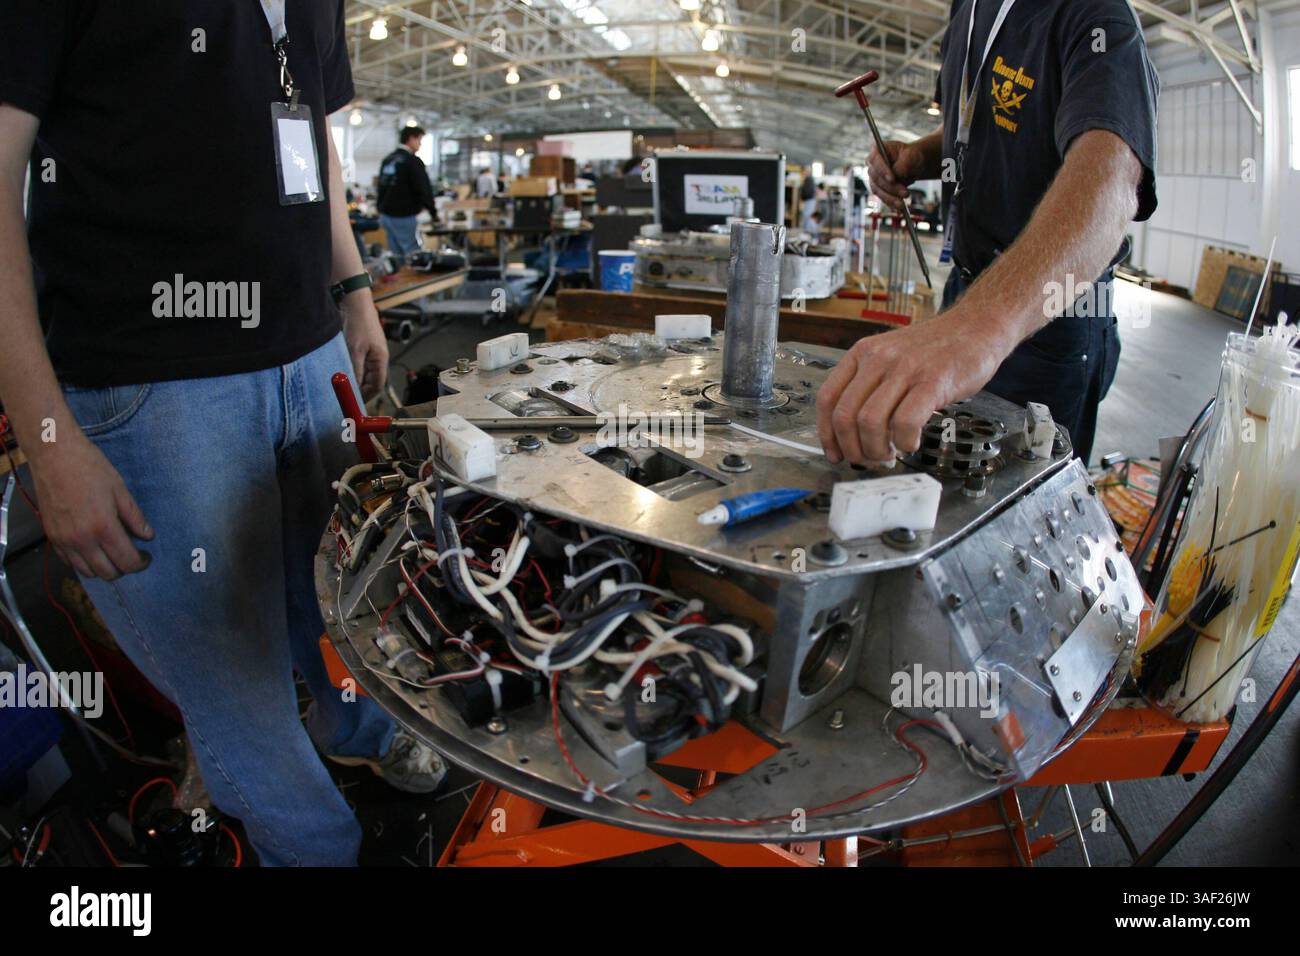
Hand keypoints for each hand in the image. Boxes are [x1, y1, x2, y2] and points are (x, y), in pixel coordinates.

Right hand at [29, 430, 152, 579]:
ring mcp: (63, 540)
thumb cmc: (89, 467)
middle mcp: (81, 540)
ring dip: (103, 568)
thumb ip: (135, 517)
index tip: (146, 557)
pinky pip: (69, 561)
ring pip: (87, 572)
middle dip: (124, 569)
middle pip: (107, 573)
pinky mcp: (51, 536)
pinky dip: (83, 562)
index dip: (140, 564)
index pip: (126, 562)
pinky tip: (93, 549)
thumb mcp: (120, 490)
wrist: (53, 455)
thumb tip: (148, 536)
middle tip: (132, 556)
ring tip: (113, 553)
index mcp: (103, 527)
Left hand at [341, 291, 388, 400]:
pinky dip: (347, 369)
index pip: (377, 386)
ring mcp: (368, 353)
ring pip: (360, 373)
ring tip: (339, 384)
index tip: (354, 404)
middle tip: (344, 397)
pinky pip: (354, 364)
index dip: (366, 397)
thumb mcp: (355, 350)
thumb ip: (355, 371)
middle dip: (358, 390)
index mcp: (380, 360)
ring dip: (351, 379)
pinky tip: (338, 370)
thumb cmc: (358, 323)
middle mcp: (376, 358)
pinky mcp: (358, 347)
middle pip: (369, 381)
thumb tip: (353, 389)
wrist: (353, 302)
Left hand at [816, 307, 1011, 464]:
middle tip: (868, 459)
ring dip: (877, 450)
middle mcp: (878, 359)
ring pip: (870, 422)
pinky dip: (905, 442)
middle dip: (853, 449)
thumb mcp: (891, 357)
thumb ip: (871, 387)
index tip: (835, 453)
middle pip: (845, 416)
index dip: (827, 434)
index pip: (827, 398)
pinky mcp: (932, 381)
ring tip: (891, 453)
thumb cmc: (935, 349)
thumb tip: (853, 432)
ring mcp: (905, 369)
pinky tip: (911, 442)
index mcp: (862, 354)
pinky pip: (905, 422)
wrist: (976, 326)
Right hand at [868, 140, 924, 211]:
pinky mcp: (878, 189)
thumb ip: (903, 164)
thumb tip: (897, 175)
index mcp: (877, 150)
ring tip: (902, 204)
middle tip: (905, 193)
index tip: (893, 179)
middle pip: (876, 178)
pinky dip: (890, 203)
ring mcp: (874, 178)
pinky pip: (882, 197)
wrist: (913, 164)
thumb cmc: (911, 156)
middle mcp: (872, 165)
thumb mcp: (911, 156)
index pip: (875, 160)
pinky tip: (898, 207)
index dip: (883, 170)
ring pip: (878, 190)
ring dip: (890, 198)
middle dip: (891, 188)